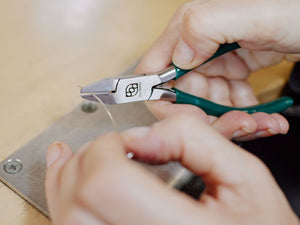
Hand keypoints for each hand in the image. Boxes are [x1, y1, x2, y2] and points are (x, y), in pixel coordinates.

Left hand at [45, 113, 298, 224]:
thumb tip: (141, 135)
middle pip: (78, 200)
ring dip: (68, 177)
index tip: (127, 141)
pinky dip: (65, 199)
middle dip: (87, 158)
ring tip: (74, 156)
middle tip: (108, 146)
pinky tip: (70, 181)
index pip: (108, 182)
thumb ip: (192, 140)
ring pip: (67, 217)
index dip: (108, 149)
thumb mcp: (244, 175)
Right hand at [135, 0, 299, 139]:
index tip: (194, 117)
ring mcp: (216, 59)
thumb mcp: (259, 15)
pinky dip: (246, 114)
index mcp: (191, 28)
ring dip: (233, 119)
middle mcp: (198, 45)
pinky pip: (228, 102)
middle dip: (209, 116)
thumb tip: (178, 57)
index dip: (166, 100)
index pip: (154, 72)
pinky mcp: (234, 70)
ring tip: (262, 121)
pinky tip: (267, 115)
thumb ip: (206, 26)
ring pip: (207, 104)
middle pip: (182, 95)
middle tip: (241, 124)